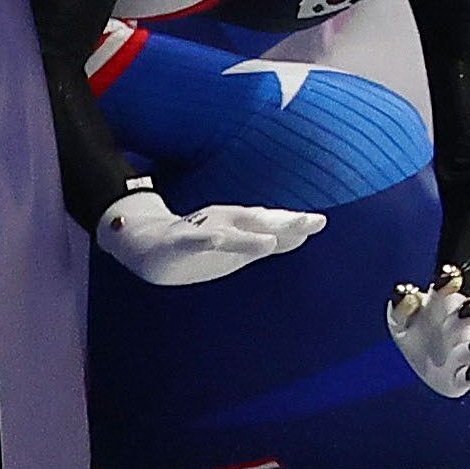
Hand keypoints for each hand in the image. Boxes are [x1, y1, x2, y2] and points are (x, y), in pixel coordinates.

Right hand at [96, 191, 324, 285]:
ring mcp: (201, 230)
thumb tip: (301, 235)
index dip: (295, 223)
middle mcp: (224, 222)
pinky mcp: (179, 240)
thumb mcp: (236, 246)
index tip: (321, 221)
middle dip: (284, 222)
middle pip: (257, 221)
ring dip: (249, 235)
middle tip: (311, 222)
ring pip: (228, 231)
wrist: (148, 243)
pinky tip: (217, 239)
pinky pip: (193, 239)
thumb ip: (265, 240)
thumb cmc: (198, 244)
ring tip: (272, 240)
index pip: (271, 223)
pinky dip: (206, 238)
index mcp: (238, 226)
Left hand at [387, 265, 469, 398]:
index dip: (450, 281)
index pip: (448, 288)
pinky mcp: (466, 377)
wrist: (421, 367)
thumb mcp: (399, 322)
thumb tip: (409, 295)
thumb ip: (401, 307)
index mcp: (441, 304)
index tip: (452, 279)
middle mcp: (460, 324)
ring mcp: (467, 350)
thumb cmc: (414, 335)